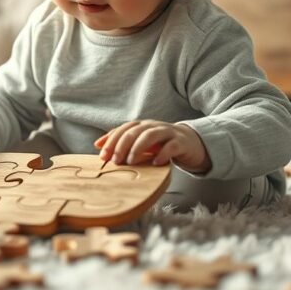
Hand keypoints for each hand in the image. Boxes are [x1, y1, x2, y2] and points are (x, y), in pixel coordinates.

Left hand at [94, 120, 210, 173]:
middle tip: (115, 160)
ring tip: (131, 161)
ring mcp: (168, 133)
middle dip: (121, 145)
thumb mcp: (141, 144)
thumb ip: (122, 143)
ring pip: (150, 135)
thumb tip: (98, 145)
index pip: (123, 129)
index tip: (102, 156)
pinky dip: (162, 153)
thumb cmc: (163, 145)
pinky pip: (171, 146)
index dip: (111, 141)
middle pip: (134, 131)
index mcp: (142, 126)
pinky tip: (155, 163)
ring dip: (138, 148)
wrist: (192, 143)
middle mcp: (153, 126)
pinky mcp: (181, 142)